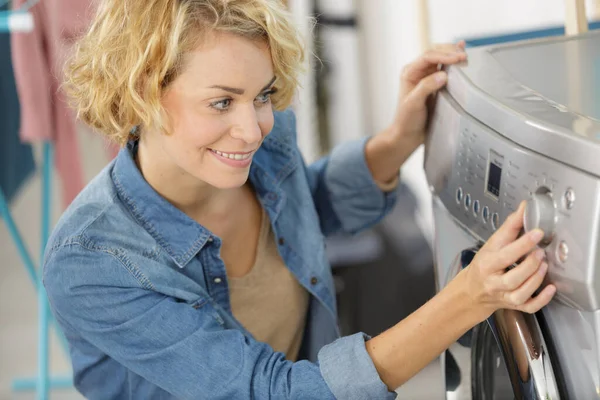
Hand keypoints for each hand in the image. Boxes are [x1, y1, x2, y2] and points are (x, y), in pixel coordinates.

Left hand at [390, 41, 466, 150]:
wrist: (407, 134)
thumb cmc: (406, 120)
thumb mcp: (413, 103)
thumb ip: (426, 87)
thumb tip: (442, 75)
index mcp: (409, 72)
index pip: (428, 57)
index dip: (444, 55)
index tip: (457, 58)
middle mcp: (417, 72)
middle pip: (435, 53)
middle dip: (450, 52)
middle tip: (464, 57)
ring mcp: (426, 76)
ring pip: (441, 58)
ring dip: (453, 55)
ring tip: (464, 56)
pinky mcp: (434, 83)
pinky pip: (445, 67)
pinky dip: (453, 60)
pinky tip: (460, 53)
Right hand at [460, 201, 556, 318]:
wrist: (472, 291)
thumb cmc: (483, 265)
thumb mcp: (491, 244)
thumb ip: (510, 227)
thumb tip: (525, 208)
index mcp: (487, 263)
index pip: (504, 255)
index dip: (522, 244)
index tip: (537, 232)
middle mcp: (493, 281)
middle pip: (512, 278)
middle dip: (529, 264)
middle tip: (540, 251)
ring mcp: (503, 295)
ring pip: (520, 293)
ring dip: (535, 279)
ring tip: (544, 265)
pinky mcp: (513, 305)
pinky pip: (528, 307)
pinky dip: (541, 299)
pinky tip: (550, 288)